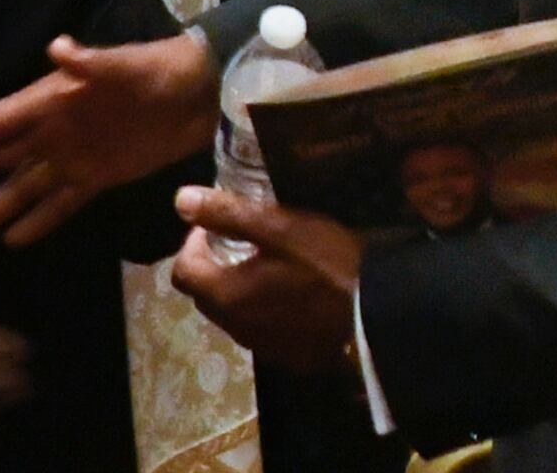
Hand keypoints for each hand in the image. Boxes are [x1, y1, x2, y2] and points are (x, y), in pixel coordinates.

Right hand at [0, 32, 216, 245]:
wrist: (203, 92)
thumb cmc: (159, 70)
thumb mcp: (126, 64)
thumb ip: (90, 62)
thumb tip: (58, 48)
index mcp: (52, 99)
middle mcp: (53, 130)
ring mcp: (74, 156)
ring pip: (22, 186)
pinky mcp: (99, 177)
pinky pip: (60, 203)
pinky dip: (37, 221)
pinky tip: (10, 240)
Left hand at [171, 188, 362, 374]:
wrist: (376, 317)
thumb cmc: (329, 266)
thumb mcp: (283, 229)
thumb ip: (230, 214)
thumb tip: (180, 199)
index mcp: (226, 294)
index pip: (183, 270)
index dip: (192, 243)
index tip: (216, 226)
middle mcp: (234, 326)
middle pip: (204, 295)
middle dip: (213, 266)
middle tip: (242, 242)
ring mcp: (260, 345)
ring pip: (232, 314)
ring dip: (238, 290)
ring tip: (271, 267)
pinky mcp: (286, 356)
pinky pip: (260, 329)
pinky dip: (264, 310)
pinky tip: (295, 296)